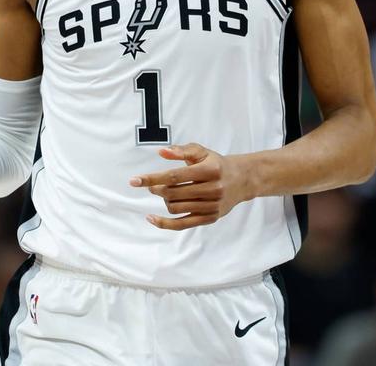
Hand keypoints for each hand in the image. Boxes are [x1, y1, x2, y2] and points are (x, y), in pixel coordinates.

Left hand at [129, 143, 252, 230]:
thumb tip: (161, 152)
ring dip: (164, 200)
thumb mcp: (201, 152)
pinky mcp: (210, 218)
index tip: (134, 180)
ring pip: (176, 208)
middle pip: (173, 193)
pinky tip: (151, 218)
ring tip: (165, 194)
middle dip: (157, 189)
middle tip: (152, 185)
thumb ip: (181, 151)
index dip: (152, 178)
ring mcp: (212, 206)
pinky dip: (164, 223)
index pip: (174, 176)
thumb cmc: (216, 163)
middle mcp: (213, 189)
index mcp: (209, 170)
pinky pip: (182, 224)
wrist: (242, 180)